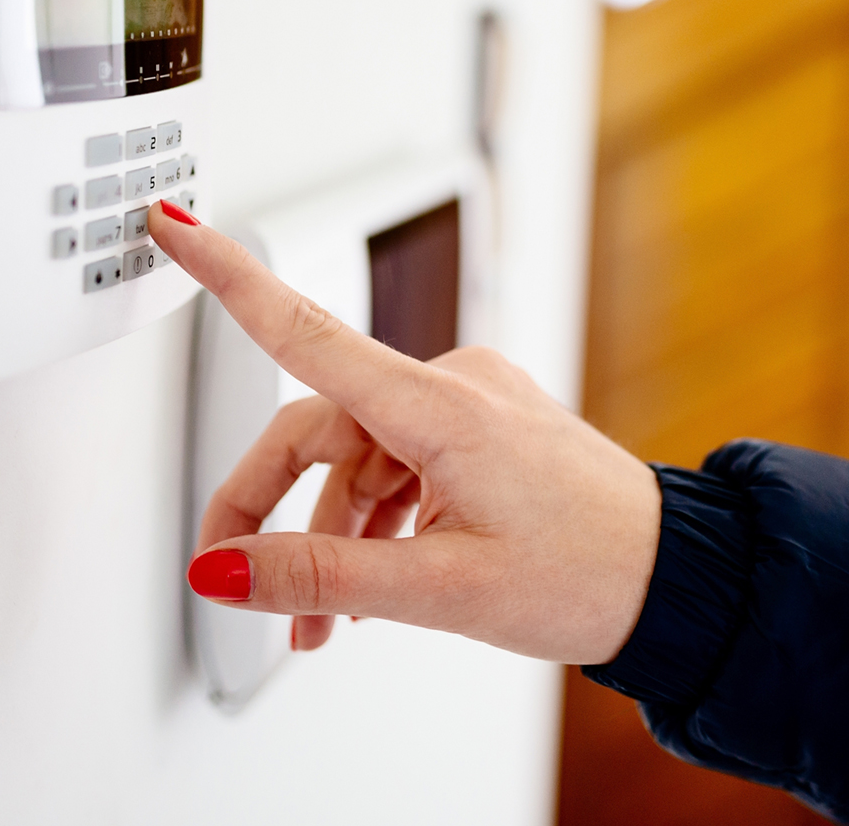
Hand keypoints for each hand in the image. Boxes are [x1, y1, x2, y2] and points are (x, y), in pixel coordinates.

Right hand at [148, 200, 661, 663]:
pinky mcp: (484, 429)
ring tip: (323, 622)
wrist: (672, 577)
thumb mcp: (441, 589)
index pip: (305, 328)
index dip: (226, 275)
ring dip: (328, 535)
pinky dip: (374, 521)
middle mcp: (452, 387)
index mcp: (440, 405)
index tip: (175, 225)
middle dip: (268, 508)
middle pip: (316, 426)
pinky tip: (369, 586)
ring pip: (358, 458)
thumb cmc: (587, 572)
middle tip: (237, 581)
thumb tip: (226, 571)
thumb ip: (322, 575)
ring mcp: (470, 405)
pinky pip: (400, 464)